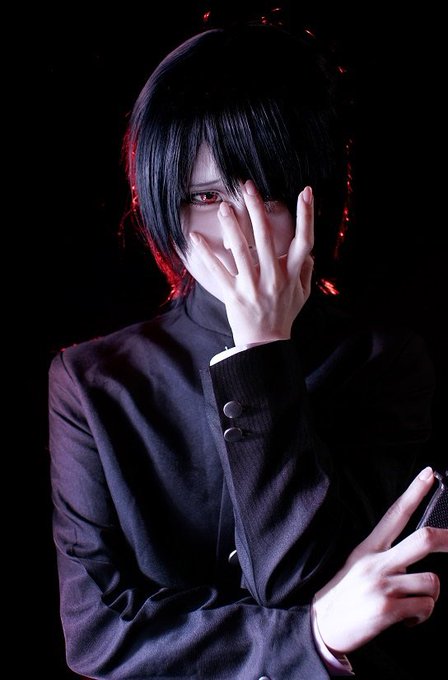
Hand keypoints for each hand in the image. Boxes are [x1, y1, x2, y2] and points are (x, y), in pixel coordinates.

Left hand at [190, 181, 313, 345]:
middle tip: (248, 186)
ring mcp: (253, 286)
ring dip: (232, 226)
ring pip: (241, 251)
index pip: (305, 241)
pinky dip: (206, 253)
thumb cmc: (283, 316)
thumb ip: (305, 271)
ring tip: (223, 207)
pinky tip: (195, 237)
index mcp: (292, 275)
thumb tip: (308, 251)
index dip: (307, 216)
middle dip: (257, 209)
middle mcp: (274, 278)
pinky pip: (218, 270)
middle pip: (266, 238)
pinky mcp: (234, 295)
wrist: (265, 345)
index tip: (306, 191)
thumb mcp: (302, 295)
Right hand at [313, 467, 447, 654]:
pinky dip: (421, 617)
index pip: (396, 514)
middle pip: (423, 539)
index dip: (415, 492)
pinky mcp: (387, 609)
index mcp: (369, 548)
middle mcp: (377, 562)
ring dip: (430, 597)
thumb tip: (414, 556)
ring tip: (414, 604)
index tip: (430, 474)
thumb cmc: (344, 595)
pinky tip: (406, 620)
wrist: (321, 626)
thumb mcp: (357, 565)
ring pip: (432, 581)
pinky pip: (425, 607)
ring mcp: (383, 584)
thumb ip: (384, 557)